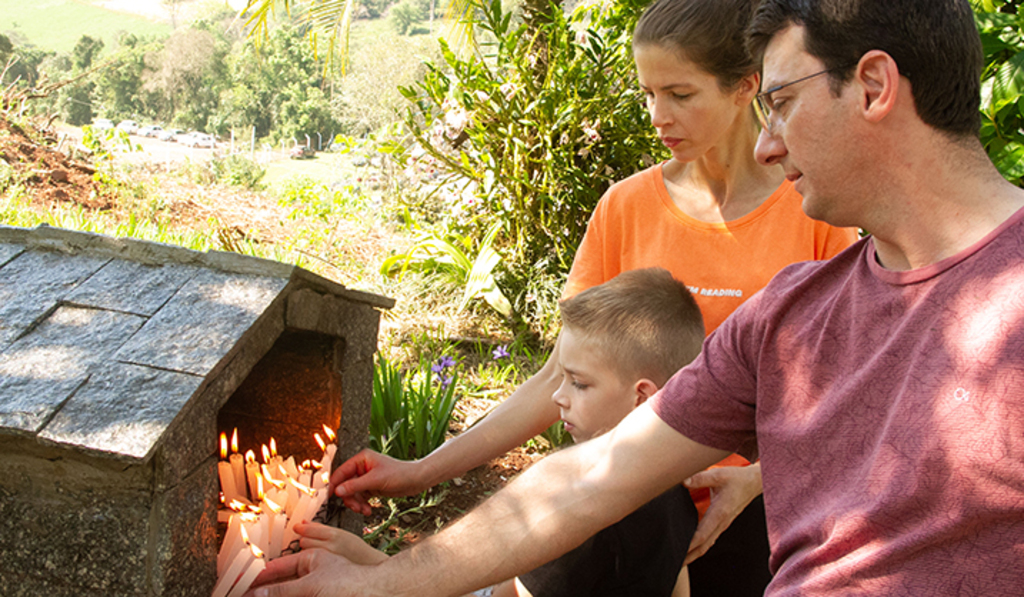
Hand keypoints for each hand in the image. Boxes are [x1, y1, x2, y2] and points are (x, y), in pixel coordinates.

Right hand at [245, 549, 378, 596]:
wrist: (376, 595)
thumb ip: (282, 590)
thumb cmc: (351, 583)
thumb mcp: (311, 585)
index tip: (240, 586)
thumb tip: (256, 593)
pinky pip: (298, 595)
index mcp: (312, 559)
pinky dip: (285, 596)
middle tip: (244, 595)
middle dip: (263, 591)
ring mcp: (317, 589)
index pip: (278, 568)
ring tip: (254, 596)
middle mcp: (313, 574)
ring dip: (274, 595)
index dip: (258, 577)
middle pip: (281, 584)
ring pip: (288, 592)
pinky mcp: (321, 596)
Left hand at [296, 522, 388, 565]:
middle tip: (312, 541)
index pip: (310, 530)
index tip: (297, 527)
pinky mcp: (325, 571)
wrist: (368, 565)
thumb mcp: (341, 533)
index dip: (301, 528)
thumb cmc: (356, 549)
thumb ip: (321, 528)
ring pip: (305, 553)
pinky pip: (309, 565)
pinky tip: (318, 561)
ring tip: (317, 552)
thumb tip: (303, 522)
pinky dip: (310, 562)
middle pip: (304, 541)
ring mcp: (327, 560)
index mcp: (335, 535)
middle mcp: (330, 547)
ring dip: (307, 551)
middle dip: (305, 540)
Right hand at [330, 449, 427, 515]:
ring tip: (364, 510)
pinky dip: (362, 505)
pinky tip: (368, 510)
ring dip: (356, 504)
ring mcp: (366, 478)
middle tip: (355, 507)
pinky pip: (360, 497)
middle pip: (345, 485)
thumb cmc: (400, 474)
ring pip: (352, 493)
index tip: (330, 497)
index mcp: (362, 459)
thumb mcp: (376, 480)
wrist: (416, 480)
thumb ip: (355, 486)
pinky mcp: (371, 487)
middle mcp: (362, 467)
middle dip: (349, 498)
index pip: (341, 472)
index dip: (335, 485)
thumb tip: (338, 491)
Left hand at [682, 463, 762, 564]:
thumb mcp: (719, 475)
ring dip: (693, 554)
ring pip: (707, 545)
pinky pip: (709, 539)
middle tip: (673, 564)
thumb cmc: (737, 479)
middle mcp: (721, 523)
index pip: (702, 535)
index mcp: (720, 513)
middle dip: (689, 556)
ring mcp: (722, 525)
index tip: (677, 551)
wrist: (753, 483)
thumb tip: (683, 481)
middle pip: (703, 546)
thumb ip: (700, 478)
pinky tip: (689, 550)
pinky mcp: (721, 524)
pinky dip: (699, 547)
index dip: (689, 545)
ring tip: (678, 561)